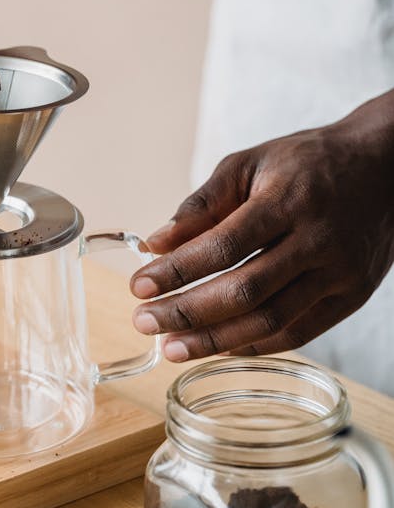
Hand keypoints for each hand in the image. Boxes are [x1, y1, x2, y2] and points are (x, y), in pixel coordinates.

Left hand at [130, 91, 393, 362]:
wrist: (385, 168)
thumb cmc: (308, 162)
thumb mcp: (250, 163)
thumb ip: (203, 204)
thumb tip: (156, 243)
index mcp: (289, 200)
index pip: (225, 245)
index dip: (178, 270)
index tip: (139, 285)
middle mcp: (318, 241)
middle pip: (246, 291)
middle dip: (188, 311)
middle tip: (146, 321)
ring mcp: (340, 274)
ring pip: (272, 321)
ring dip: (216, 340)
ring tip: (173, 345)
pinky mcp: (351, 297)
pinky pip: (297, 332)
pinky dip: (253, 344)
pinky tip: (218, 345)